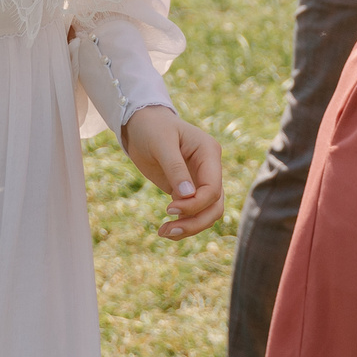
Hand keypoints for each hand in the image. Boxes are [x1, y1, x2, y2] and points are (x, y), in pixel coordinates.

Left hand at [121, 106, 224, 239]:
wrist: (141, 123)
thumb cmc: (152, 128)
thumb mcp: (162, 144)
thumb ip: (175, 169)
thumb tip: (187, 196)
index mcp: (209, 153)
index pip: (213, 188)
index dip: (195, 204)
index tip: (169, 209)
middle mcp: (210, 168)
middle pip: (215, 205)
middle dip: (195, 222)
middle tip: (167, 230)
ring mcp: (201, 180)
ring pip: (208, 213)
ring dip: (190, 227)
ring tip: (164, 233)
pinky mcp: (189, 189)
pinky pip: (194, 212)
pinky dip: (184, 224)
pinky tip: (166, 230)